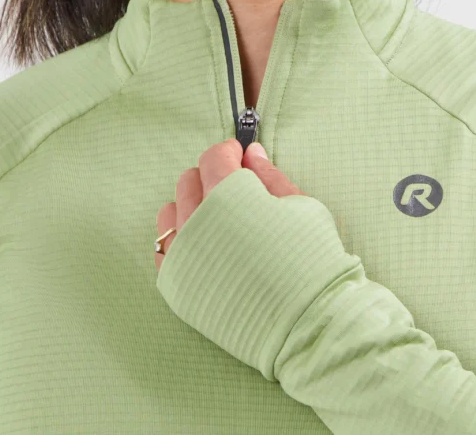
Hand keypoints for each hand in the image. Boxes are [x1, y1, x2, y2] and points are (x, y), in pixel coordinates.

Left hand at [155, 138, 306, 271]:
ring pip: (171, 212)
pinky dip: (181, 238)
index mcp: (228, 196)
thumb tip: (251, 154)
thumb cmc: (311, 259)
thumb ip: (269, 176)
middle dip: (211, 176)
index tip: (240, 156)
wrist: (308, 323)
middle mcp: (197, 221)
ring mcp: (182, 255)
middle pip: (188, 181)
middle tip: (234, 186)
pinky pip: (165, 248)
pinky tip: (204, 244)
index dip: (229, 152)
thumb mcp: (301, 206)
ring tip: (217, 217)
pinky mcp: (176, 285)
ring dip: (191, 205)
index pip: (213, 158)